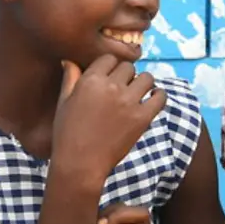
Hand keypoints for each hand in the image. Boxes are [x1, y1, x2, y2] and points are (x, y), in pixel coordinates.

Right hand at [53, 55, 166, 183]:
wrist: (80, 165)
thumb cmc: (67, 134)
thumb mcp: (64, 103)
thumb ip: (70, 78)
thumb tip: (70, 60)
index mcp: (90, 80)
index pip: (109, 58)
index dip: (110, 67)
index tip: (109, 78)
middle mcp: (111, 87)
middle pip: (128, 68)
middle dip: (126, 76)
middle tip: (122, 89)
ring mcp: (128, 102)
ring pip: (147, 78)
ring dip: (143, 83)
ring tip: (138, 93)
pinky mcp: (142, 118)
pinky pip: (160, 97)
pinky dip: (158, 96)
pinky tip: (153, 99)